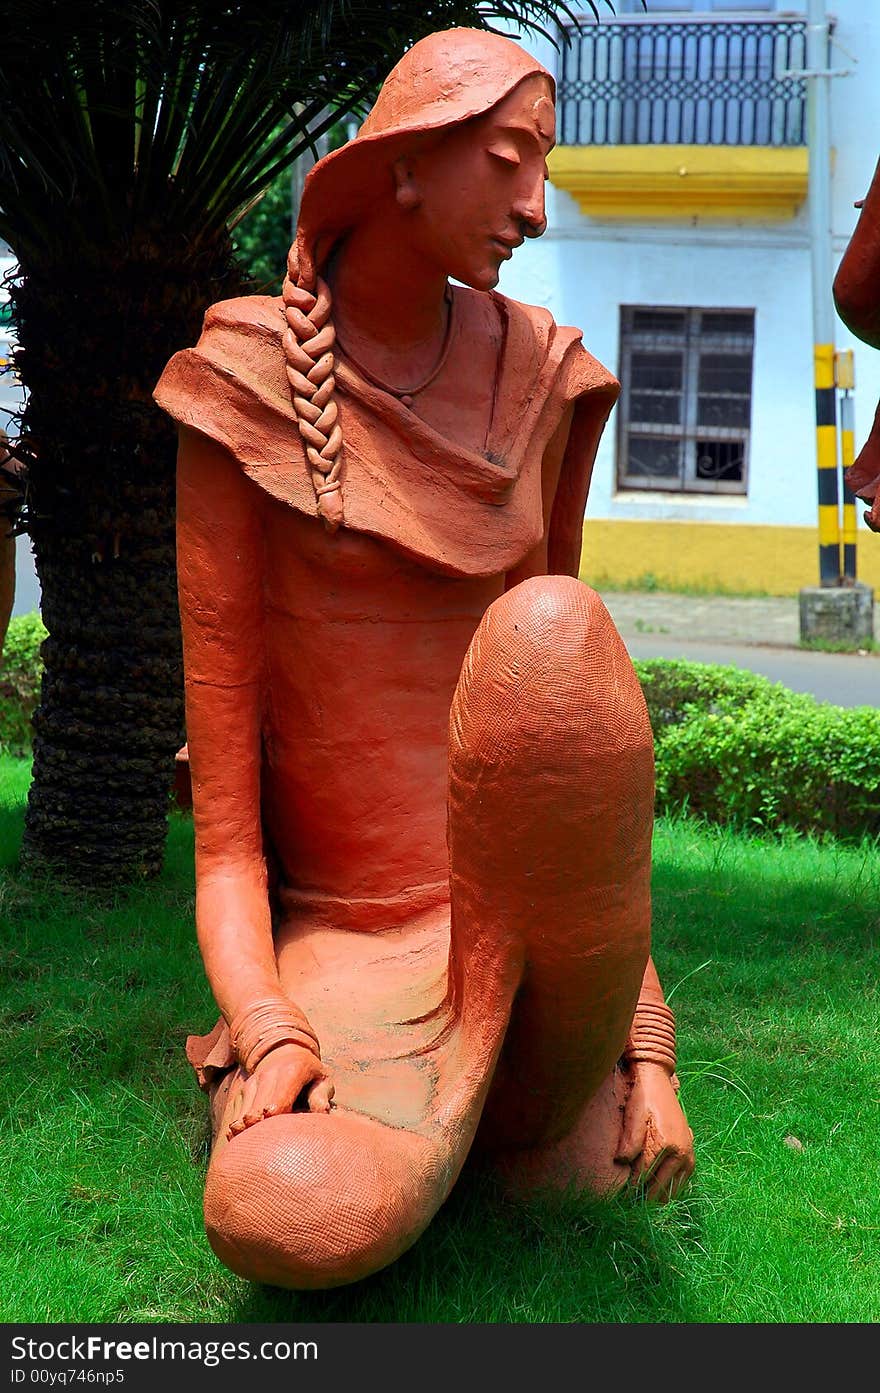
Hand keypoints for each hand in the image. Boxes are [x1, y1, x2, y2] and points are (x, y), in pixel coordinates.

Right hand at [225, 1042, 334, 1140]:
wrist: (285, 1053)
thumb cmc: (309, 1073)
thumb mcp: (321, 1079)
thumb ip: (321, 1096)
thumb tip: (321, 1113)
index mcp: (291, 1071)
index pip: (280, 1101)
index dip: (276, 1120)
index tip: (275, 1133)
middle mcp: (267, 1075)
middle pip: (257, 1111)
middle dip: (259, 1130)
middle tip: (263, 1147)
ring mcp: (252, 1083)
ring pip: (243, 1114)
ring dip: (247, 1132)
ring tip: (253, 1147)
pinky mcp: (242, 1092)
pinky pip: (236, 1115)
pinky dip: (239, 1130)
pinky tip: (244, 1140)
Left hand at [615, 1061, 694, 1201]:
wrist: (658, 1081)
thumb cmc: (643, 1098)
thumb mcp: (633, 1116)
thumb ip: (630, 1141)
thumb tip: (623, 1162)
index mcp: (666, 1143)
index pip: (645, 1174)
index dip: (632, 1187)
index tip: (622, 1196)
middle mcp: (681, 1152)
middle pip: (661, 1184)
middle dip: (646, 1195)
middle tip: (631, 1204)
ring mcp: (688, 1153)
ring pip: (674, 1186)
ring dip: (660, 1194)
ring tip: (645, 1200)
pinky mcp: (690, 1152)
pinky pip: (683, 1178)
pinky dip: (672, 1186)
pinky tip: (661, 1190)